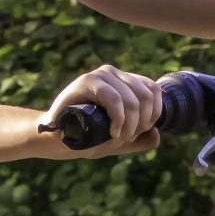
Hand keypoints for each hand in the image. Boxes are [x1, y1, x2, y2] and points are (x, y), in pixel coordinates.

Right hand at [38, 63, 162, 156]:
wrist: (56, 138)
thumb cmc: (86, 138)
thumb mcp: (119, 142)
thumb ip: (140, 140)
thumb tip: (157, 133)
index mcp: (124, 81)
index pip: (153, 90)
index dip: (153, 115)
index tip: (137, 133)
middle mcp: (114, 74)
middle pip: (146, 97)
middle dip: (141, 124)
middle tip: (125, 138)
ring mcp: (101, 75)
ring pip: (133, 100)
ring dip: (130, 125)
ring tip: (117, 137)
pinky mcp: (87, 81)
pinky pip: (115, 99)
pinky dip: (119, 119)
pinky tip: (113, 131)